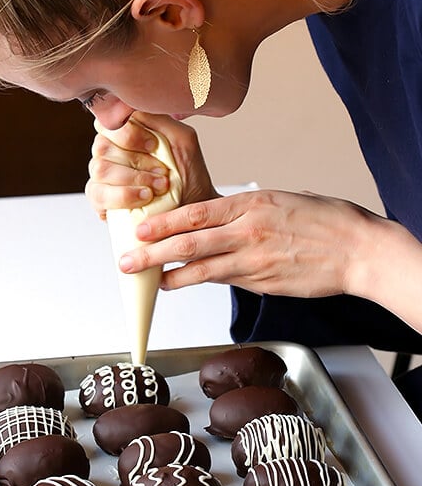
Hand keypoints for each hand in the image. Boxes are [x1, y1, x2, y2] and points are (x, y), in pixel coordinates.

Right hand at [85, 113, 217, 218]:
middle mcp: (108, 150)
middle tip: (162, 172)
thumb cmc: (187, 174)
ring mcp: (101, 174)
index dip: (129, 133)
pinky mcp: (99, 198)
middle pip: (102, 145)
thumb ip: (159, 118)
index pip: (108, 121)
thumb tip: (132, 105)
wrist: (192, 209)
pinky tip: (145, 198)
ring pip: (100, 169)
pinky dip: (124, 196)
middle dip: (137, 161)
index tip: (154, 146)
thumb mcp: (183, 140)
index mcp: (124, 131)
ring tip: (159, 187)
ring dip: (134, 179)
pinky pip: (99, 193)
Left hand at [117, 188, 386, 297]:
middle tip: (127, 259)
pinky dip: (201, 283)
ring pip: (203, 269)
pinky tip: (184, 285)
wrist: (358, 250)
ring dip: (172, 276)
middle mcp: (248, 231)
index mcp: (251, 204)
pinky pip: (226, 282)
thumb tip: (221, 220)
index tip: (140, 228)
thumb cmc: (325, 220)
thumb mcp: (281, 200)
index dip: (163, 222)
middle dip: (153, 252)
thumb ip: (247, 211)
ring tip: (150, 281)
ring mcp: (255, 260)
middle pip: (190, 242)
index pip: (196, 212)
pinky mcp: (263, 284)